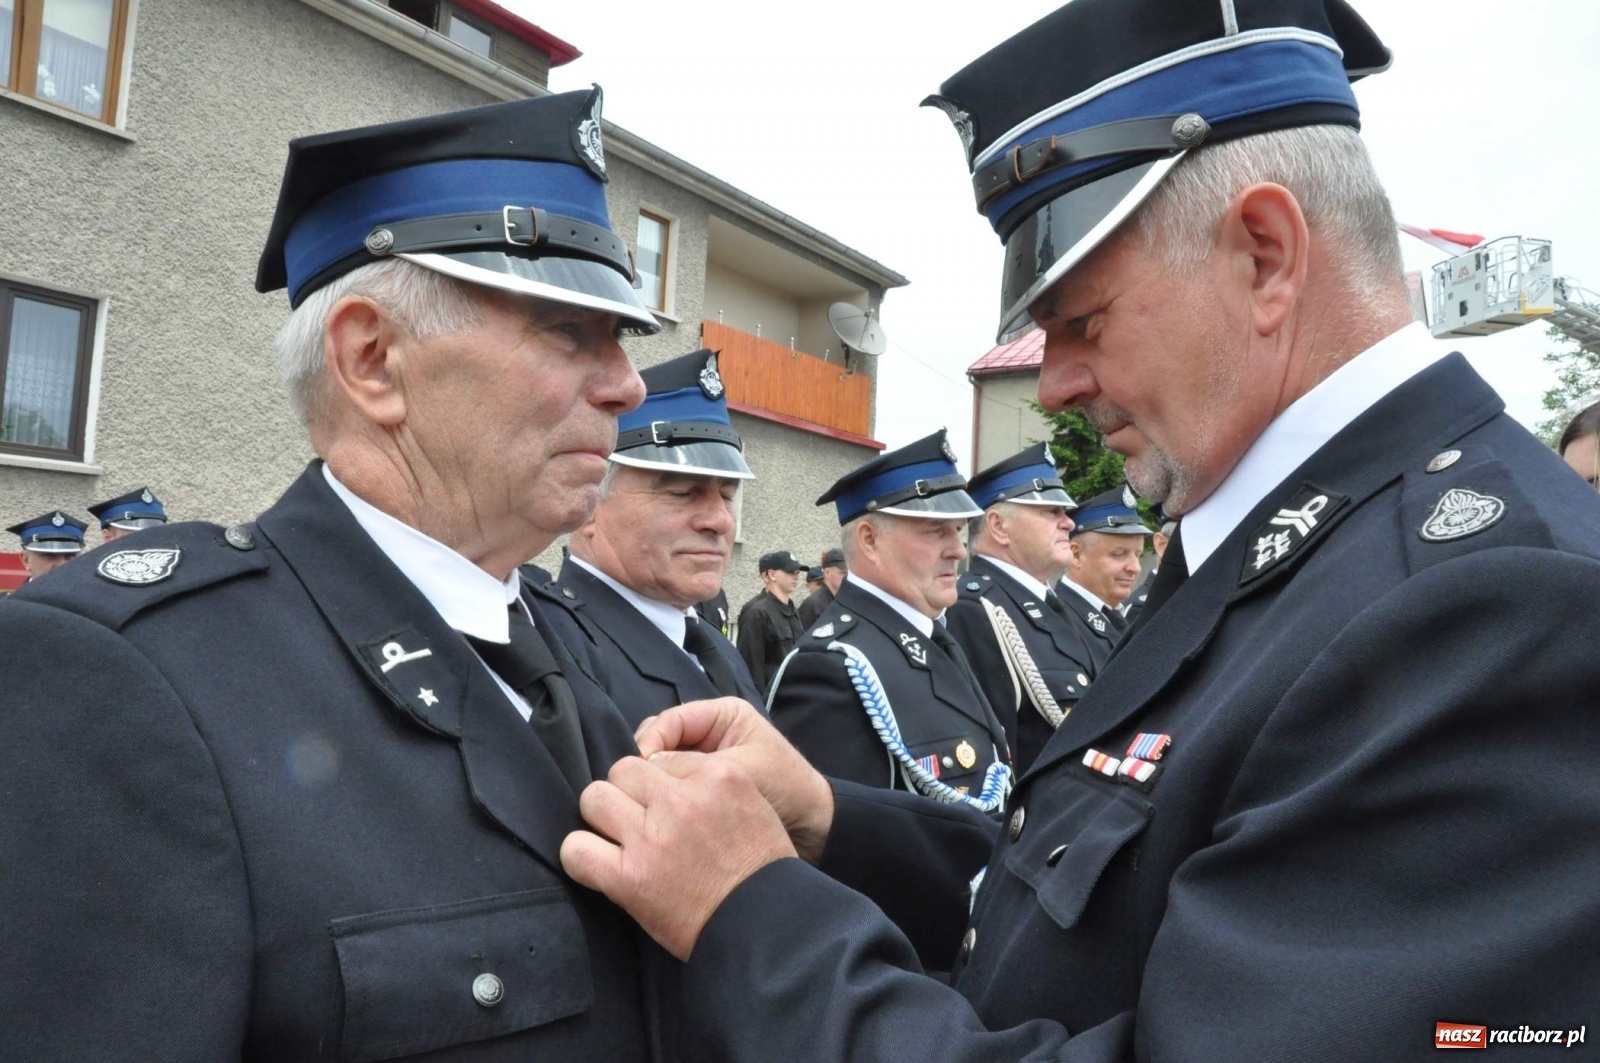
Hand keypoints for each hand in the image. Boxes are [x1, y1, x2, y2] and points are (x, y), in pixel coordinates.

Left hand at [561, 752, 793, 960]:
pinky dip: (580, 857)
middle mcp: (681, 800)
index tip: (663, 808)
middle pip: (622, 771)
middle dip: (625, 793)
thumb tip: (663, 782)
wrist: (765, 926)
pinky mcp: (630, 878)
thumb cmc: (761, 870)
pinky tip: (597, 866)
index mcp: (717, 775)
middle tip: (636, 821)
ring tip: (616, 841)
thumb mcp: (752, 804)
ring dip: (600, 819)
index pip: (660, 759)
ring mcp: (652, 838)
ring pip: (593, 799)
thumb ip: (708, 785)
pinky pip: (576, 850)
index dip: (656, 785)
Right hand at [635, 699, 833, 862]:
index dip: (651, 741)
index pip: (671, 720)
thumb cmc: (786, 789)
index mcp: (723, 716)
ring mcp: (703, 761)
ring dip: (653, 782)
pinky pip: (672, 787)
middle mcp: (709, 733)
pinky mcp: (701, 787)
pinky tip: (654, 813)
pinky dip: (663, 797)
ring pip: (662, 765)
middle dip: (647, 762)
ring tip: (643, 802)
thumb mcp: (744, 770)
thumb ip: (698, 766)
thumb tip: (646, 766)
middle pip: (660, 739)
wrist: (812, 827)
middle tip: (637, 789)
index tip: (640, 768)